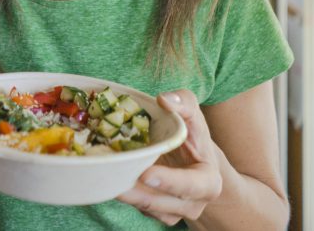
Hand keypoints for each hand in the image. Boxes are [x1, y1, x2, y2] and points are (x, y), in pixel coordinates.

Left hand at [116, 90, 222, 225]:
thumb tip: (164, 100)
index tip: (145, 173)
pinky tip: (110, 180)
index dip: (169, 181)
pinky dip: (125, 196)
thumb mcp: (192, 113)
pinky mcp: (157, 213)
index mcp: (208, 181)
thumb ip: (183, 102)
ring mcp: (174, 211)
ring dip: (127, 196)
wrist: (192, 157)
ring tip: (105, 180)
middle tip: (115, 183)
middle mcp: (193, 203)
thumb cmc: (192, 133)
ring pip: (147, 208)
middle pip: (162, 202)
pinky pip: (138, 208)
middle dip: (138, 194)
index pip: (191, 185)